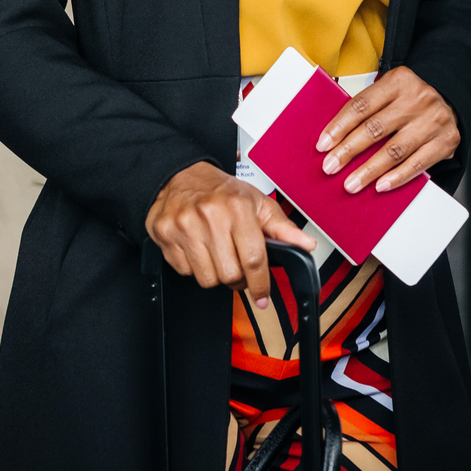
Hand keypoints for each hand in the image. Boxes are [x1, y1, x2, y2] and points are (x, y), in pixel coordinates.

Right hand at [145, 162, 314, 309]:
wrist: (181, 174)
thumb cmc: (221, 191)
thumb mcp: (257, 203)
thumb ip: (283, 228)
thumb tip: (306, 244)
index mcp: (237, 207)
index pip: (254, 259)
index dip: (261, 284)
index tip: (262, 296)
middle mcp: (209, 216)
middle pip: (230, 275)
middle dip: (238, 278)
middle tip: (237, 266)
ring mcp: (184, 226)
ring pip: (206, 279)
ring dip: (215, 274)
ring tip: (217, 255)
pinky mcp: (164, 234)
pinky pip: (184, 271)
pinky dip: (194, 267)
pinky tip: (197, 248)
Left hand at [316, 65, 459, 194]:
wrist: (450, 100)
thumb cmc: (410, 100)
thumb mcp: (389, 92)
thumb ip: (367, 108)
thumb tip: (334, 138)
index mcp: (398, 81)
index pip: (362, 105)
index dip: (339, 127)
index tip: (324, 145)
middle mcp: (418, 98)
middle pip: (376, 128)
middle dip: (349, 151)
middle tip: (331, 167)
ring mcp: (434, 120)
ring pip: (395, 150)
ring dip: (369, 170)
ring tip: (352, 183)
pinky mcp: (446, 141)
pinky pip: (417, 163)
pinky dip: (397, 177)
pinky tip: (381, 185)